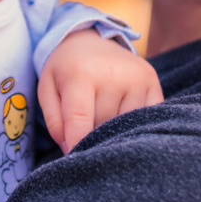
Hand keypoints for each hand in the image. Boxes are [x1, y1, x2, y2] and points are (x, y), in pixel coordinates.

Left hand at [38, 28, 162, 153]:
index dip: (76, 146)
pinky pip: (146, 119)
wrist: (91, 39)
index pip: (80, 121)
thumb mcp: (47, 88)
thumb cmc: (66, 69)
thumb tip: (72, 151)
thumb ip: (55, 122)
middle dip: (91, 134)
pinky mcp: (153, 82)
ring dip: (112, 130)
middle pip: (102, 126)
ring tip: (102, 116)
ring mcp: (137, 78)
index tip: (73, 162)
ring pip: (125, 126)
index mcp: (81, 74)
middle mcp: (113, 74)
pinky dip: (134, 124)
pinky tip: (121, 115)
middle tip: (84, 127)